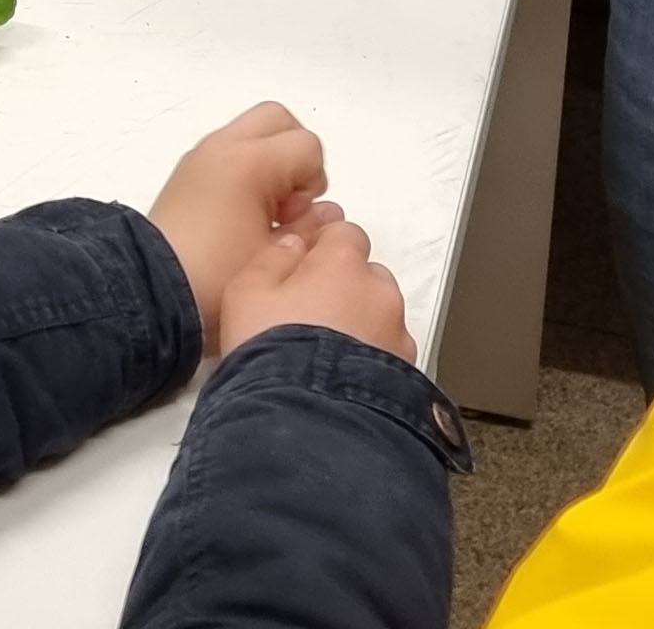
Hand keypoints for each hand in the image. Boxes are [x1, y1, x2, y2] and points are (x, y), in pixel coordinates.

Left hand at [148, 101, 330, 331]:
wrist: (153, 293)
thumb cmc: (217, 277)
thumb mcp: (277, 256)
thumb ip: (312, 228)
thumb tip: (324, 212)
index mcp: (249, 161)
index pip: (307, 146)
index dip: (313, 182)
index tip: (293, 218)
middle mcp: (222, 147)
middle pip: (278, 119)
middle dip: (294, 154)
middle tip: (288, 201)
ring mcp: (200, 157)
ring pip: (250, 133)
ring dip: (268, 162)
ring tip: (264, 212)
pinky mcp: (185, 174)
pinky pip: (226, 152)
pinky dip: (244, 170)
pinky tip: (241, 216)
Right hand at [216, 210, 416, 361]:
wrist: (305, 419)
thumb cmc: (271, 349)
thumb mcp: (245, 293)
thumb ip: (271, 258)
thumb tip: (292, 245)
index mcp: (342, 262)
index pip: (343, 233)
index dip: (322, 249)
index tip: (301, 271)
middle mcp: (379, 291)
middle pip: (366, 275)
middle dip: (343, 289)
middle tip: (308, 317)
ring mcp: (397, 334)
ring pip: (380, 316)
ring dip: (360, 326)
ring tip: (325, 357)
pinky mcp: (407, 373)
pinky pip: (389, 355)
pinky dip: (371, 360)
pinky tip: (342, 381)